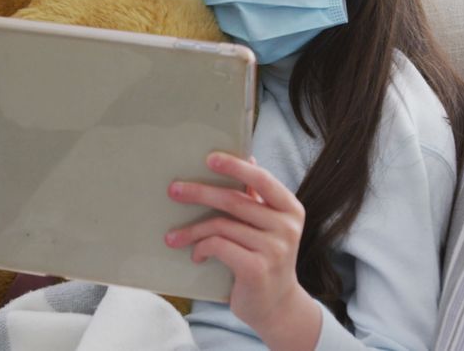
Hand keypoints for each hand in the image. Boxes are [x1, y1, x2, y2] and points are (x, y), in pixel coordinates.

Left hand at [165, 153, 321, 347]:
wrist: (278, 307)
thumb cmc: (267, 260)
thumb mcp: (269, 226)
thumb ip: (259, 197)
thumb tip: (248, 157)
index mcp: (290, 209)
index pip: (262, 179)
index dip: (235, 166)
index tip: (209, 158)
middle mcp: (286, 226)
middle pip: (234, 200)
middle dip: (199, 193)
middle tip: (173, 190)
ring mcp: (274, 248)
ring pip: (221, 225)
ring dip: (192, 231)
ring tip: (173, 237)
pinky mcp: (256, 268)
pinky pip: (218, 246)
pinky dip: (201, 248)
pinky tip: (196, 255)